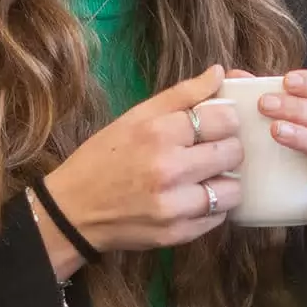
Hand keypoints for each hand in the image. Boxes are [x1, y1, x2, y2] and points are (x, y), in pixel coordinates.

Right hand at [34, 67, 247, 275]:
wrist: (73, 211)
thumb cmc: (105, 157)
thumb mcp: (136, 117)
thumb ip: (182, 94)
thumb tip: (219, 72)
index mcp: (158, 133)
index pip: (225, 118)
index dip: (225, 119)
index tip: (216, 123)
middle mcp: (169, 169)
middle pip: (234, 152)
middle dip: (226, 148)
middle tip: (209, 150)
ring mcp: (174, 206)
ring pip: (233, 189)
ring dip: (224, 181)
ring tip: (204, 177)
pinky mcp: (177, 234)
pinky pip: (219, 216)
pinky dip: (212, 207)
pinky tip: (192, 198)